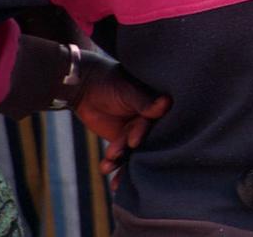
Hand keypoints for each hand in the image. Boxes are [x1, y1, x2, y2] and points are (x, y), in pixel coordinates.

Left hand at [70, 51, 170, 175]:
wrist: (85, 89)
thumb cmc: (110, 83)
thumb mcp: (128, 92)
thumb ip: (145, 102)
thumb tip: (167, 103)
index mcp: (156, 107)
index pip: (160, 123)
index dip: (147, 132)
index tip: (134, 140)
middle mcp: (149, 123)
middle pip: (147, 141)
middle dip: (134, 150)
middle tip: (121, 151)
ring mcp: (135, 134)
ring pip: (133, 152)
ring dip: (121, 161)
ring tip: (108, 163)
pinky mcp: (121, 143)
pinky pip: (120, 158)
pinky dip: (112, 165)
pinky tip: (105, 169)